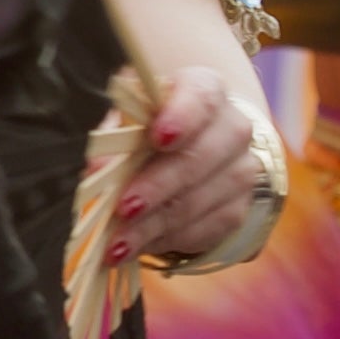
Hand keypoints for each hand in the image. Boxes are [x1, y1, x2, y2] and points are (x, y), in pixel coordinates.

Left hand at [116, 64, 269, 266]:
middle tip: (123, 209)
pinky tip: (138, 247)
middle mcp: (233, 128)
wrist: (196, 150)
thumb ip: (114, 138)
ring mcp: (241, 171)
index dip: (182, 117)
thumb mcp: (129, 122)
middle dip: (157, 187)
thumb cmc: (151, 129)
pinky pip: (204, 230)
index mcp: (205, 91)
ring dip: (154, 226)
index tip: (159, 137)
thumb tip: (98, 167)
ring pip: (198, 201)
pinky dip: (167, 241)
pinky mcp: (238, 209)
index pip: (201, 98)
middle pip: (198, 159)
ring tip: (118, 243)